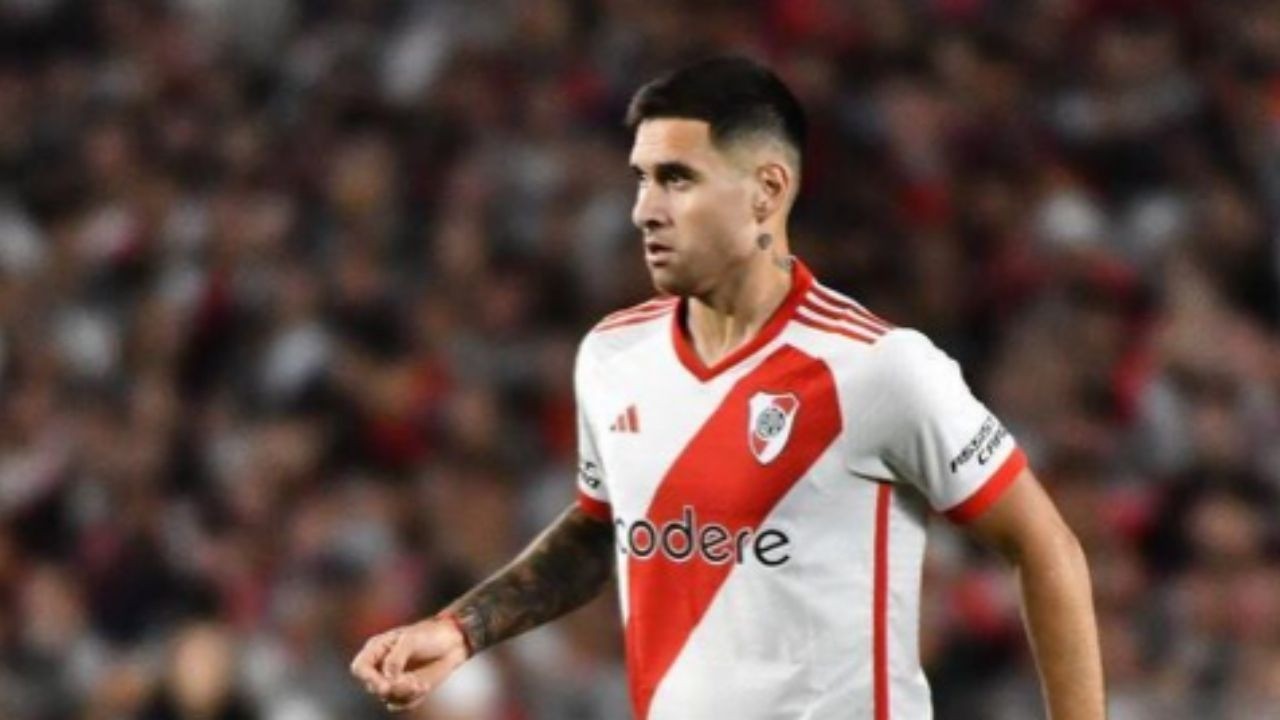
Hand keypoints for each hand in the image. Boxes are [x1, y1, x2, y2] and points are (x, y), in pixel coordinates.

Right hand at [350, 616, 469, 711]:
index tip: (386, 685)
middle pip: (373, 687)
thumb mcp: (411, 639)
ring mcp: (393, 680)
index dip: (369, 679)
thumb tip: (388, 677)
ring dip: (405, 694)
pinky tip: (424, 686)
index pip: (360, 668)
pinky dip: (412, 699)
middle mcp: (381, 666)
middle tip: (412, 682)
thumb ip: (396, 657)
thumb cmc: (430, 634)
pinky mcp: (406, 690)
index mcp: (377, 649)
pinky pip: (401, 704)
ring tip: (421, 684)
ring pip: (388, 698)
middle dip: (393, 688)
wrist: (453, 643)